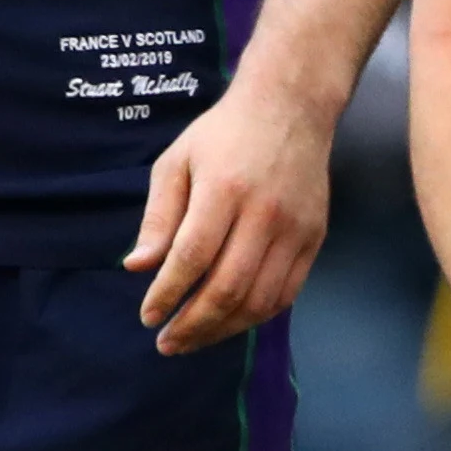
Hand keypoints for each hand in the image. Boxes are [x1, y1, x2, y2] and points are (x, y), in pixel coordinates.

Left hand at [127, 81, 334, 352]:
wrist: (290, 108)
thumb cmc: (223, 134)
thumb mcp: (176, 162)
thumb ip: (158, 216)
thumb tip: (137, 266)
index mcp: (224, 189)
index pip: (192, 257)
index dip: (168, 293)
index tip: (148, 316)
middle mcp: (264, 213)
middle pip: (228, 286)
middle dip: (193, 324)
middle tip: (167, 342)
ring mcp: (295, 229)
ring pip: (260, 299)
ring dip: (224, 329)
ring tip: (195, 339)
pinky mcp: (314, 238)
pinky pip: (287, 293)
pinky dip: (257, 316)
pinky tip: (232, 322)